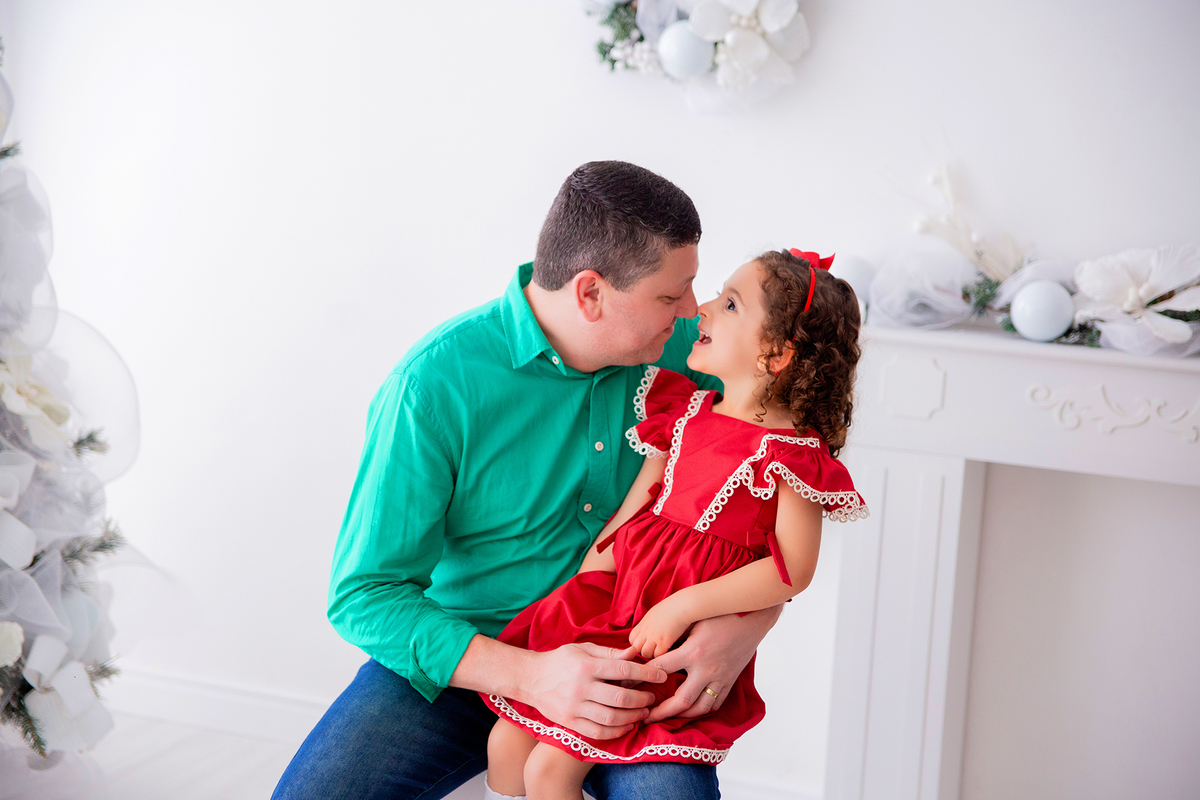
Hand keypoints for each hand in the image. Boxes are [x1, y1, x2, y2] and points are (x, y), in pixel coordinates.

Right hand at [516, 643, 666, 739]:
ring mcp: (574, 707)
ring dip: (633, 717)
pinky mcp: (570, 722)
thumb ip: (609, 653)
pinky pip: (598, 732)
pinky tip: (626, 726)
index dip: (646, 674)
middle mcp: (581, 687)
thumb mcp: (582, 649)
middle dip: (642, 700)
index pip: (623, 670)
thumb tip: (634, 653)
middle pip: (620, 698)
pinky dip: (616, 732)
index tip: (661, 676)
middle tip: (652, 698)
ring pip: (611, 718)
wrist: (529, 679)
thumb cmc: (560, 660)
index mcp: (586, 666)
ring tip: (643, 713)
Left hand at [629, 597, 691, 659]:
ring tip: (661, 651)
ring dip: (652, 654)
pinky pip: (657, 655)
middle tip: (654, 650)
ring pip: (646, 654)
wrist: (681, 606)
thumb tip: (647, 630)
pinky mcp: (664, 642)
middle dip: (643, 651)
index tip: (647, 644)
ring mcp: (654, 637)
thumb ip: (648, 624)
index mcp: (643, 624)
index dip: (638, 644)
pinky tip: (668, 650)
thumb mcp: (654, 614)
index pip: (632, 640)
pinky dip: (661, 655)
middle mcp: (646, 631)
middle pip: (637, 648)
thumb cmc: (671, 607)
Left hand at [643, 605, 781, 722]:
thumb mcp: (693, 620)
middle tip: (645, 716)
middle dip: (661, 712)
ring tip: (666, 718)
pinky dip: (701, 710)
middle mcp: (707, 669)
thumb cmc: (720, 613)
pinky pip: (715, 703)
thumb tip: (651, 644)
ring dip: (681, 716)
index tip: (630, 682)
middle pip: (681, 700)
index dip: (643, 676)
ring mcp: (721, 678)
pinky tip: (691, 711)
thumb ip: (673, 636)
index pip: (662, 669)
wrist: (753, 617)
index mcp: (694, 652)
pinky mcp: (730, 681)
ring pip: (700, 708)